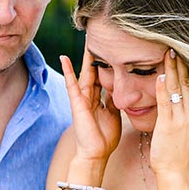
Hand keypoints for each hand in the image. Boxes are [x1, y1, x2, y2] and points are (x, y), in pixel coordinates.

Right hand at [60, 48, 121, 162]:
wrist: (96, 153)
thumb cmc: (105, 137)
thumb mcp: (115, 114)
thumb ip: (116, 101)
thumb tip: (124, 90)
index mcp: (100, 98)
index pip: (104, 76)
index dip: (108, 62)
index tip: (113, 46)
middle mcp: (90, 96)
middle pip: (94, 70)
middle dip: (97, 54)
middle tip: (99, 35)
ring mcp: (82, 98)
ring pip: (85, 73)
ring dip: (85, 56)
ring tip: (86, 38)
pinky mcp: (77, 103)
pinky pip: (72, 84)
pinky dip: (68, 71)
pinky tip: (63, 57)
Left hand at [150, 50, 188, 183]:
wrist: (176, 172)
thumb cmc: (183, 150)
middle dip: (184, 63)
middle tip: (178, 43)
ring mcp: (183, 121)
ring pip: (178, 90)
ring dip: (173, 70)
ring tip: (169, 53)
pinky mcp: (168, 126)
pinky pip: (165, 103)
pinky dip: (163, 88)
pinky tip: (160, 76)